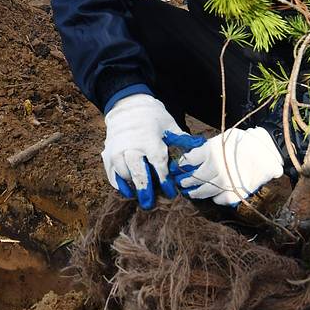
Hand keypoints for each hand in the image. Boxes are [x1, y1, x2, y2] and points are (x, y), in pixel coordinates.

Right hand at [102, 93, 185, 207]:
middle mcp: (131, 146)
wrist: (127, 105)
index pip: (158, 165)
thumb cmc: (153, 118)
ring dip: (132, 186)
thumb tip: (201, 149)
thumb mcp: (169, 126)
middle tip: (149, 204)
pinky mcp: (108, 153)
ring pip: (123, 173)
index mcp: (149, 140)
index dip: (165, 181)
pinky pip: (111, 173)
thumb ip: (182, 141)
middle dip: (145, 190)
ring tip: (139, 196)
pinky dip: (119, 184)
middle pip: (138, 172)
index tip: (171, 193)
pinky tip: (127, 191)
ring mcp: (117, 150)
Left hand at [166, 127, 283, 205]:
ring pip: (204, 191)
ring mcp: (225, 182)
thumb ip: (209, 147)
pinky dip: (215, 199)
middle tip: (182, 183)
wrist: (269, 153)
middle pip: (194, 178)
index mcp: (211, 151)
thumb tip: (193, 156)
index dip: (183, 164)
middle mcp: (216, 167)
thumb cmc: (246, 142)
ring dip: (196, 193)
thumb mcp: (225, 137)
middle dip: (186, 181)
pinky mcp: (235, 193)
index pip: (189, 160)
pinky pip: (219, 199)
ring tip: (192, 193)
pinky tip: (214, 196)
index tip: (181, 167)